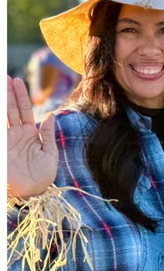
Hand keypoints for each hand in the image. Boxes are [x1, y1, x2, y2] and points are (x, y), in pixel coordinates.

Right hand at [7, 76, 58, 198]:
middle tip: (6, 77)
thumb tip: (51, 114)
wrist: (30, 193)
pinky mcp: (2, 146)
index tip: (17, 81)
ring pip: (3, 114)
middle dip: (8, 92)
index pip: (24, 110)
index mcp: (30, 134)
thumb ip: (48, 134)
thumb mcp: (49, 155)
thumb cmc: (42, 178)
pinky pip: (1, 127)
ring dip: (2, 99)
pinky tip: (0, 105)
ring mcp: (7, 139)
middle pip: (10, 108)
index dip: (21, 96)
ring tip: (2, 82)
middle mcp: (16, 134)